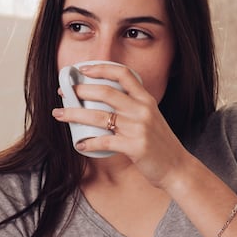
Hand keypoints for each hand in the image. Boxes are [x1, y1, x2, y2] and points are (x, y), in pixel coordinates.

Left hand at [52, 62, 189, 188]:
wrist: (177, 168)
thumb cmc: (160, 144)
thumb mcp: (151, 118)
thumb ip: (133, 107)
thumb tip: (104, 102)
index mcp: (146, 100)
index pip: (123, 74)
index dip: (101, 68)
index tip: (83, 69)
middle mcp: (142, 110)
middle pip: (105, 92)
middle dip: (79, 90)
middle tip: (64, 93)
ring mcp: (138, 127)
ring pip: (98, 116)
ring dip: (74, 114)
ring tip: (58, 114)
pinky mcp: (135, 146)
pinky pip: (103, 141)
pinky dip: (88, 142)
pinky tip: (79, 144)